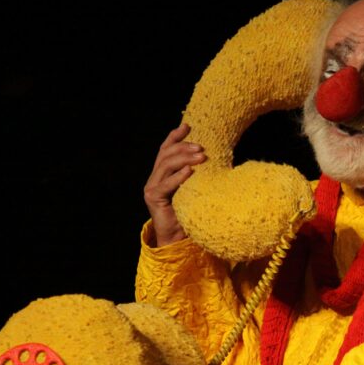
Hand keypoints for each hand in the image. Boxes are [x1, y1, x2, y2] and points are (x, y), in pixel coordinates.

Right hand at [143, 123, 205, 246]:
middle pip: (166, 154)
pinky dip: (178, 177)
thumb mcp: (195, 188)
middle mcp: (154, 178)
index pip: (166, 149)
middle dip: (183, 147)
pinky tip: (190, 172)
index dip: (175, 136)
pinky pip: (166, 185)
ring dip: (184, 159)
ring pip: (165, 166)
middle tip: (201, 147)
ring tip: (201, 157)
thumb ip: (197, 174)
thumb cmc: (190, 213)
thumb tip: (212, 157)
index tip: (188, 125)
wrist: (178, 238)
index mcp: (162, 173)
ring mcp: (151, 188)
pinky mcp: (152, 199)